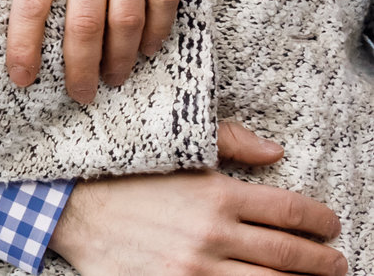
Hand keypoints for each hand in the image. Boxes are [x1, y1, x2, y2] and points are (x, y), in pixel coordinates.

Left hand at [0, 0, 213, 100]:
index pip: (30, 0)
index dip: (23, 44)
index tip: (20, 77)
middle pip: (83, 23)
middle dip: (78, 67)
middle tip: (78, 94)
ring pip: (126, 20)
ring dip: (120, 58)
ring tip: (113, 79)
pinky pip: (164, 0)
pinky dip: (156, 32)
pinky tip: (148, 49)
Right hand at [47, 123, 344, 275]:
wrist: (70, 209)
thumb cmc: (122, 176)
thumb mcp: (173, 149)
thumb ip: (227, 143)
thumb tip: (274, 152)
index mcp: (216, 194)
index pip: (291, 211)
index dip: (321, 221)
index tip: (330, 226)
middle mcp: (213, 234)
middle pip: (292, 255)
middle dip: (325, 261)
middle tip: (336, 261)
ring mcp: (198, 268)